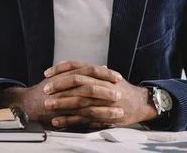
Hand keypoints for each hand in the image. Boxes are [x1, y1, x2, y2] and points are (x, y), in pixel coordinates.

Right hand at [0, 63, 123, 126]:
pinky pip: (81, 117)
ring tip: (119, 112)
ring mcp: (65, 100)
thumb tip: (102, 66)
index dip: (105, 74)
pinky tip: (105, 123)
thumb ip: (84, 70)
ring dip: (105, 108)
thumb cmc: (47, 89)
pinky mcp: (64, 114)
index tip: (118, 77)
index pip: (90, 71)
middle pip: (91, 85)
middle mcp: (67, 85)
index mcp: (69, 74)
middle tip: (120, 93)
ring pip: (88, 103)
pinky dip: (94, 120)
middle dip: (107, 90)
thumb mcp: (64, 75)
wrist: (28, 103)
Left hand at [43, 61, 157, 127]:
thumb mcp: (108, 76)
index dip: (61, 69)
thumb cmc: (122, 90)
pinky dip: (69, 119)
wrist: (141, 103)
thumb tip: (76, 67)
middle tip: (46, 89)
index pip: (77, 66)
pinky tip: (58, 121)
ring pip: (79, 99)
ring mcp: (103, 99)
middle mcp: (101, 83)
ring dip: (62, 102)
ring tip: (48, 105)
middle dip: (59, 85)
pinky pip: (84, 117)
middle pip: (77, 81)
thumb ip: (92, 72)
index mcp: (100, 73)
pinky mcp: (104, 114)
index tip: (47, 73)